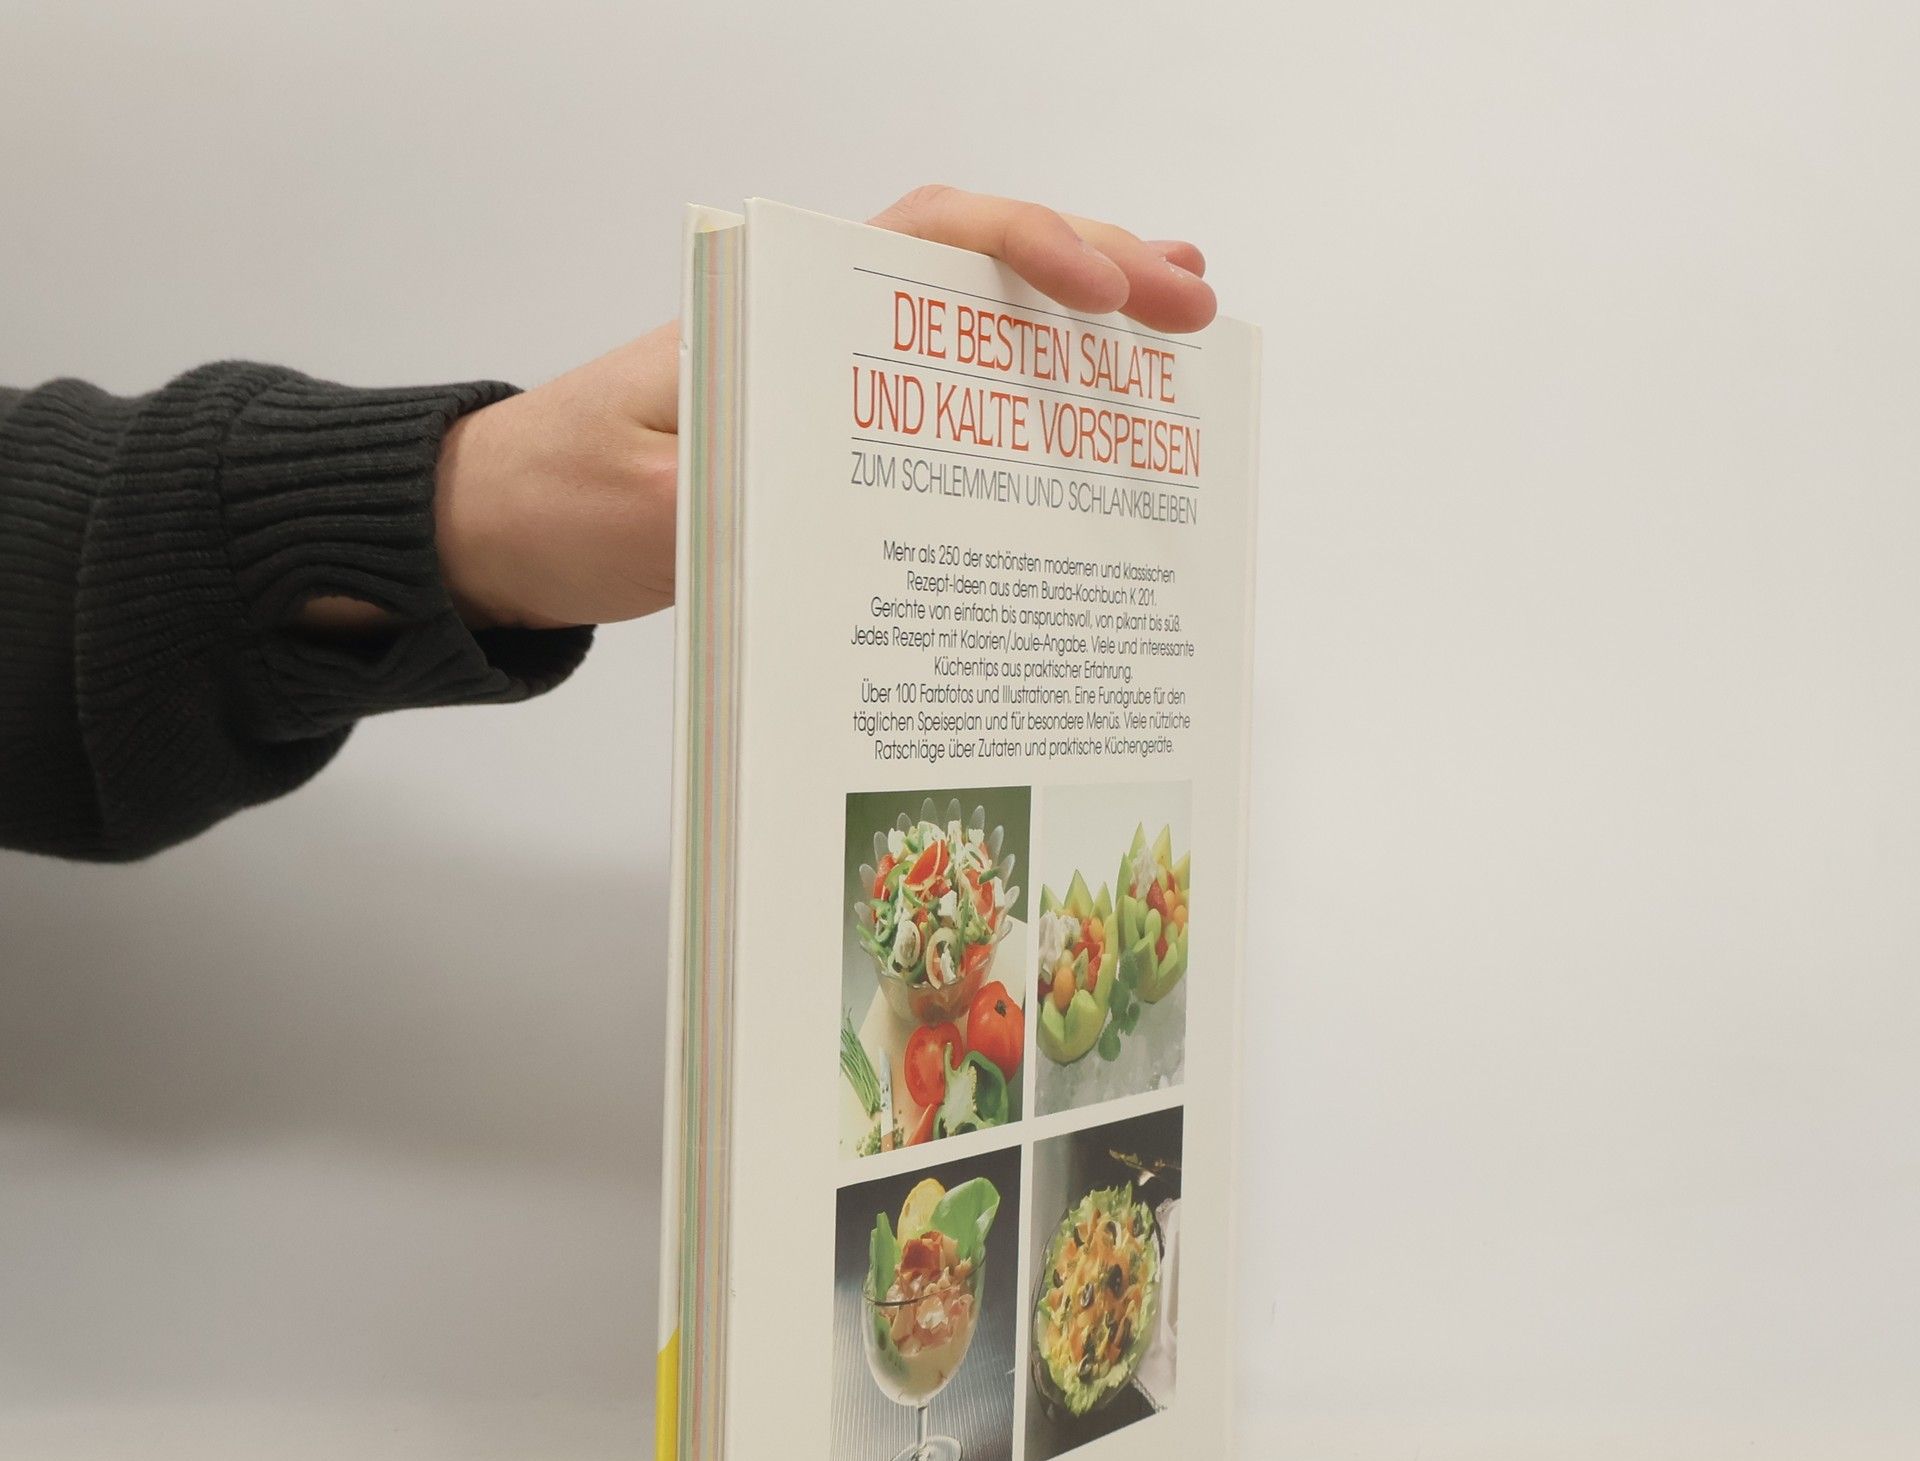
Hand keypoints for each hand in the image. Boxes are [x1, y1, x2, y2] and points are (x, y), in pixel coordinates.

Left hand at [426, 187, 1216, 632]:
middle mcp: (812, 324)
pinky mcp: (828, 434)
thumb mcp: (637, 511)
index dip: (1029, 248)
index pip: (926, 237)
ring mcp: (826, 376)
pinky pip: (944, 392)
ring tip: (1179, 324)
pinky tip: (1083, 407)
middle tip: (1197, 303)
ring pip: (972, 317)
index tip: (1106, 292)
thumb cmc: (552, 502)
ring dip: (1078, 316)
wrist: (497, 530)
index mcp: (773, 310)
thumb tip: (836, 503)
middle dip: (1096, 270)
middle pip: (976, 263)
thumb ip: (729, 502)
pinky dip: (1022, 386)